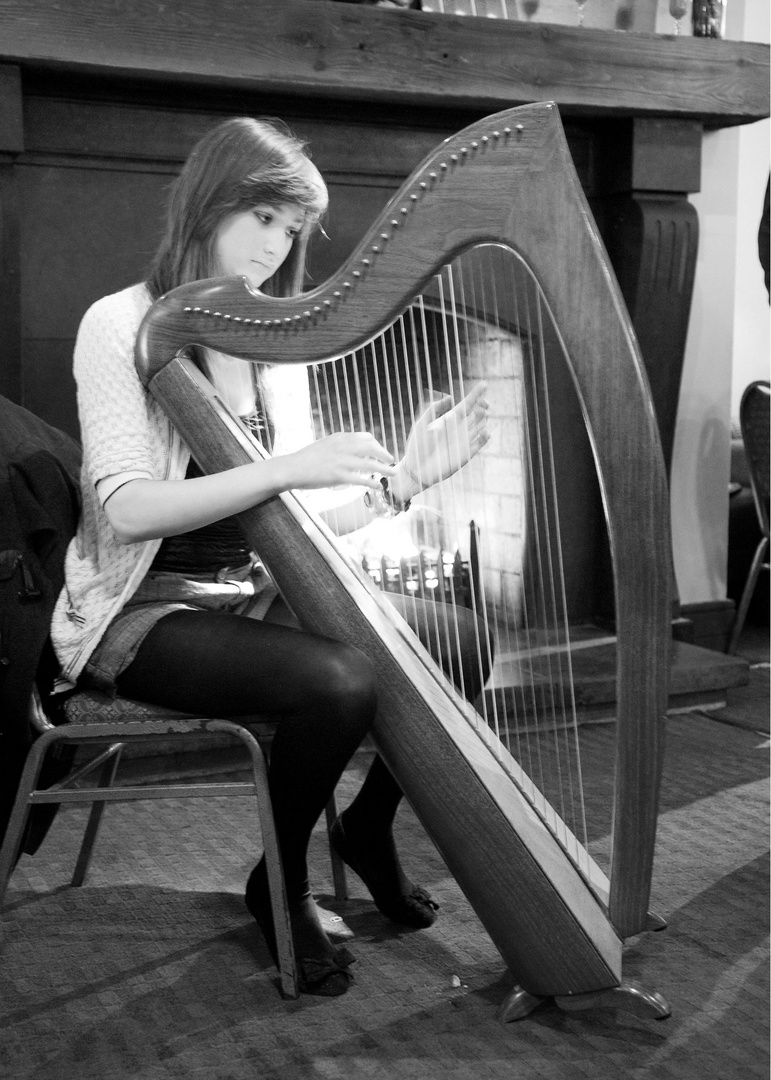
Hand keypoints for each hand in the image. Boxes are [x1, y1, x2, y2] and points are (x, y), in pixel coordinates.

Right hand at [283, 431, 394, 491]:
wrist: (291, 468)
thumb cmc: (306, 459)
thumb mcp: (325, 445)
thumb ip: (340, 446)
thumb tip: (353, 451)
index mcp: (340, 438)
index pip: (365, 437)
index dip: (376, 445)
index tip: (380, 452)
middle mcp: (343, 447)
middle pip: (371, 448)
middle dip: (384, 454)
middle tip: (391, 461)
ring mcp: (341, 461)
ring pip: (370, 464)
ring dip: (384, 469)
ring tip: (393, 474)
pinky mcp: (338, 476)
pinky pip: (361, 479)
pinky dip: (372, 482)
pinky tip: (378, 486)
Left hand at [396, 382, 489, 497]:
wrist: (417, 469)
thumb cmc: (417, 445)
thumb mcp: (422, 423)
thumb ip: (434, 409)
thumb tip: (450, 397)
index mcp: (449, 419)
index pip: (466, 404)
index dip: (476, 394)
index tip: (484, 384)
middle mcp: (459, 428)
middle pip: (476, 413)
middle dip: (483, 406)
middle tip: (484, 403)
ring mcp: (464, 441)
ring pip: (480, 426)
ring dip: (483, 419)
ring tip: (482, 413)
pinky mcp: (466, 454)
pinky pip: (479, 444)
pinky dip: (484, 438)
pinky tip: (485, 432)